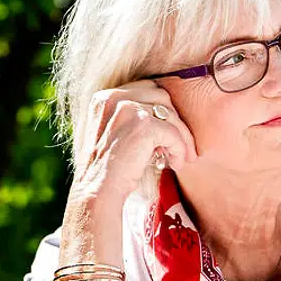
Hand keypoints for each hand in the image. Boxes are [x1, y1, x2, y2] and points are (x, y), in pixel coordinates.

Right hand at [72, 82, 198, 203]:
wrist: (98, 190)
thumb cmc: (108, 169)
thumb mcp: (115, 133)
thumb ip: (132, 117)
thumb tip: (168, 112)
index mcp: (104, 97)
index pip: (147, 90)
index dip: (162, 110)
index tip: (170, 133)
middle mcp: (114, 97)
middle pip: (162, 97)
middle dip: (176, 122)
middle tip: (182, 147)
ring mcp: (128, 108)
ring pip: (171, 114)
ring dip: (182, 137)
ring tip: (181, 158)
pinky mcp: (143, 125)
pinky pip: (173, 133)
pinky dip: (179, 149)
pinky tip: (176, 164)